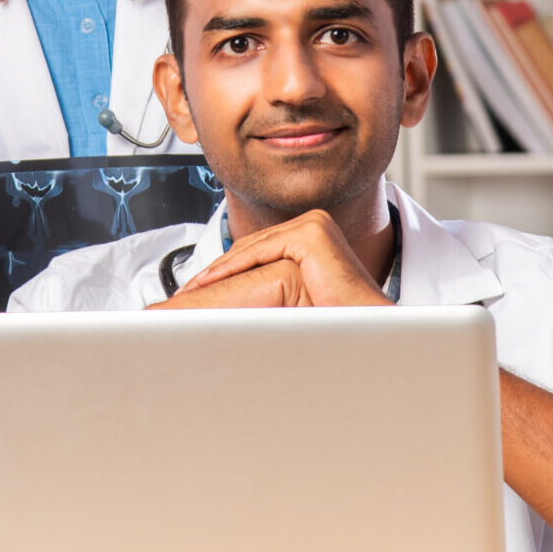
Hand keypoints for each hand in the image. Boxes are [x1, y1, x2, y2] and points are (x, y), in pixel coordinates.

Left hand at [174, 210, 390, 306]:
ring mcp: (314, 224)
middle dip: (218, 271)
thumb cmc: (335, 318)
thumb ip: (272, 290)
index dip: (226, 270)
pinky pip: (261, 251)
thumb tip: (234, 305)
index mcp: (313, 235)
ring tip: (192, 289)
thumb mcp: (294, 298)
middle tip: (188, 290)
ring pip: (252, 248)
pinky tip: (210, 283)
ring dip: (219, 271)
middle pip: (252, 247)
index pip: (259, 249)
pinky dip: (233, 268)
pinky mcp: (312, 232)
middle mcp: (315, 224)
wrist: (363, 327)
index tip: (199, 289)